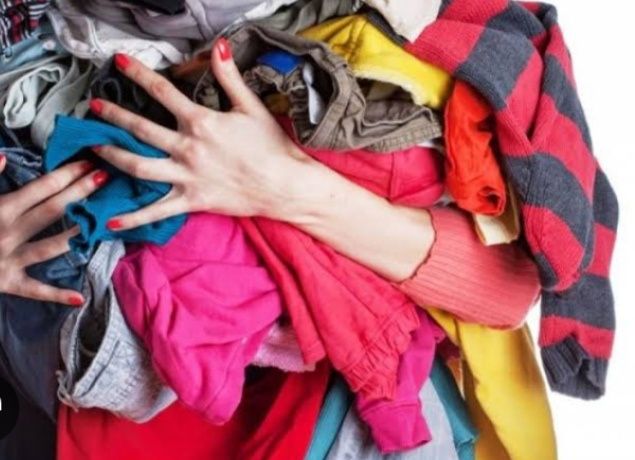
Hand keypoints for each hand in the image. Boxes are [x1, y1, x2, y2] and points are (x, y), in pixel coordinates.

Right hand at [0, 156, 109, 304]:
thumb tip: (2, 156)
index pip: (40, 189)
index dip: (66, 175)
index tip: (89, 162)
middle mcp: (7, 234)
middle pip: (53, 211)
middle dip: (81, 193)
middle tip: (107, 177)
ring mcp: (9, 259)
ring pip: (52, 246)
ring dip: (79, 234)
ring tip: (107, 222)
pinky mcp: (7, 283)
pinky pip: (34, 290)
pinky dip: (56, 295)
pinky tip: (80, 298)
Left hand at [90, 38, 311, 231]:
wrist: (285, 185)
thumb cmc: (272, 146)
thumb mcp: (251, 107)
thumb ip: (230, 77)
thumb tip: (218, 47)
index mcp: (201, 122)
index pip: (163, 92)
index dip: (139, 75)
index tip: (120, 63)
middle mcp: (188, 148)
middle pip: (141, 129)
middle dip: (113, 116)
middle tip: (94, 108)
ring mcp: (186, 176)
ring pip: (139, 166)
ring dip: (113, 156)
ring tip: (94, 150)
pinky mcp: (191, 200)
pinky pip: (156, 211)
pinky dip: (133, 218)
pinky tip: (110, 222)